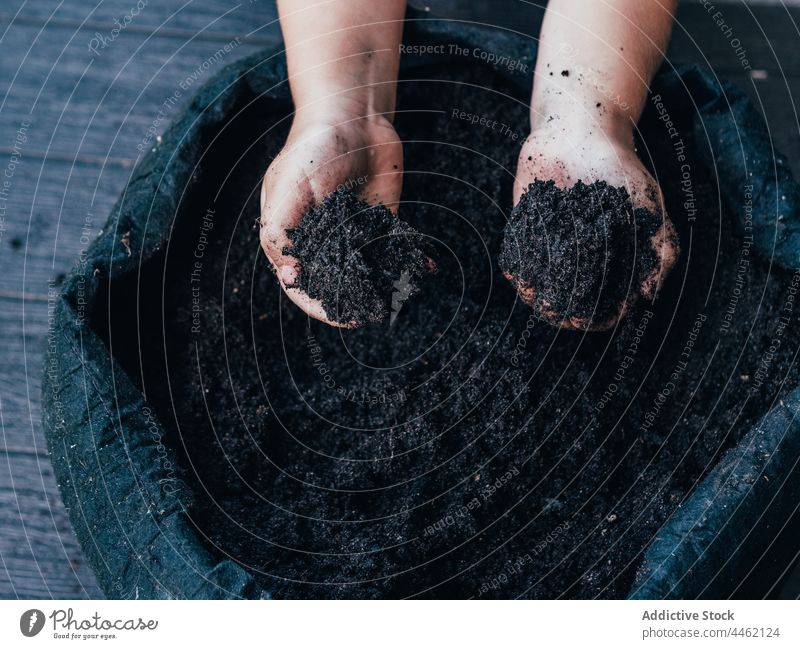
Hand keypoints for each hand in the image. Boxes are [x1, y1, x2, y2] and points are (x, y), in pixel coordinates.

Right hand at [260, 104, 402, 326]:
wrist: (352, 116)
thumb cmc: (311, 150)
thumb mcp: (288, 188)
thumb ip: (279, 231)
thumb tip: (289, 276)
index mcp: (291, 238)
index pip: (301, 284)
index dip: (319, 304)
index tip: (342, 316)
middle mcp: (321, 242)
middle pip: (334, 284)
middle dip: (352, 301)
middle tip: (373, 314)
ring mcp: (352, 235)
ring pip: (366, 273)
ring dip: (381, 289)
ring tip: (397, 299)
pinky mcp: (380, 224)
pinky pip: (393, 251)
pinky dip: (408, 262)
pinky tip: (424, 269)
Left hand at [508, 123, 678, 329]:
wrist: (580, 130)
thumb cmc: (619, 169)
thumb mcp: (647, 206)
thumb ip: (658, 249)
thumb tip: (648, 295)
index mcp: (608, 261)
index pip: (604, 304)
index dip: (598, 317)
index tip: (591, 319)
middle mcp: (578, 259)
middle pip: (568, 301)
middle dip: (562, 312)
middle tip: (557, 311)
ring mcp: (550, 247)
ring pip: (540, 286)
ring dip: (535, 297)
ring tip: (535, 296)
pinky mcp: (524, 230)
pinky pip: (517, 258)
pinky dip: (516, 270)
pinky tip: (517, 275)